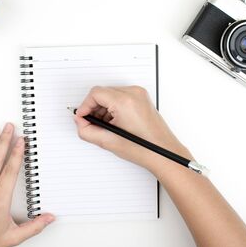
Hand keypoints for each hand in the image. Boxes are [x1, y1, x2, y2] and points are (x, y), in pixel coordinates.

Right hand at [73, 86, 193, 171]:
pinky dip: (113, 107)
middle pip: (103, 93)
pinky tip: (115, 123)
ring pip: (110, 94)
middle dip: (94, 108)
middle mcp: (133, 94)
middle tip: (92, 124)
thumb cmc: (144, 149)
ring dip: (103, 108)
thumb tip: (80, 122)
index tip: (82, 116)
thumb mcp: (108, 141)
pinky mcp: (142, 98)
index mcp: (125, 102)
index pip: (95, 93)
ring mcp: (139, 94)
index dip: (85, 106)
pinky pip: (120, 97)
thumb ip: (87, 130)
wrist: (164, 153)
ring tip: (106, 126)